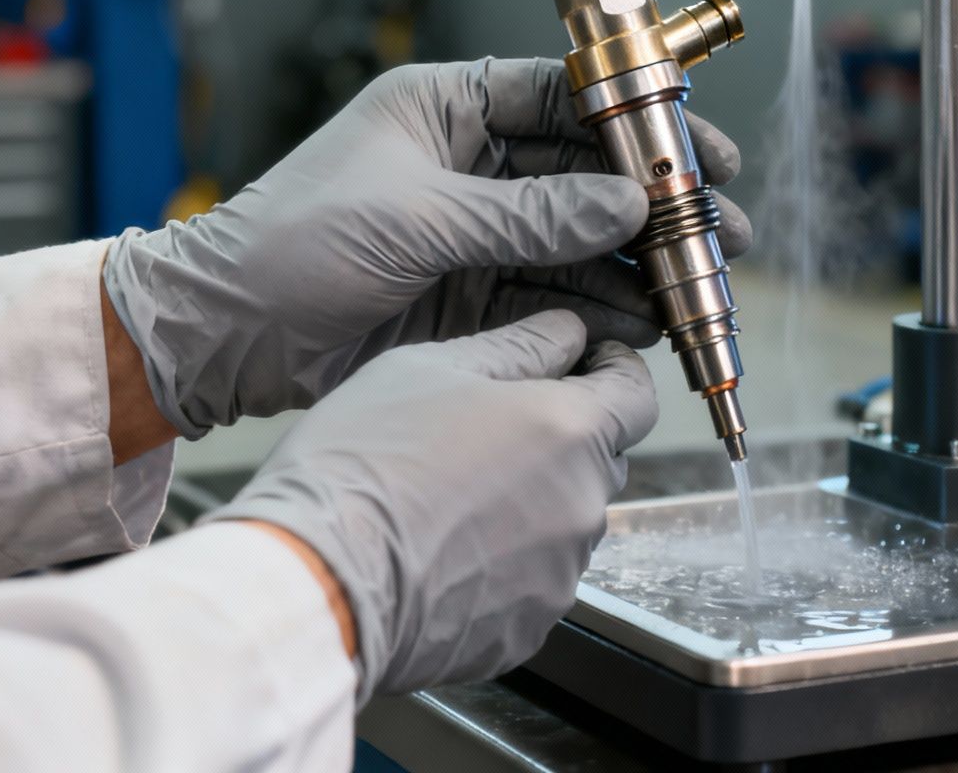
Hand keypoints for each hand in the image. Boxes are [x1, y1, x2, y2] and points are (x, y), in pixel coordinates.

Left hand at [104, 57, 746, 435]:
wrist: (226, 333)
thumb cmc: (292, 244)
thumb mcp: (417, 219)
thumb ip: (527, 216)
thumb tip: (625, 205)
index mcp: (444, 106)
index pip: (561, 97)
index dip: (635, 123)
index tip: (696, 150)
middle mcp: (467, 161)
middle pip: (585, 173)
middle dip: (655, 201)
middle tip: (721, 227)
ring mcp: (473, 229)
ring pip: (579, 238)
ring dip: (637, 262)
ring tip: (696, 286)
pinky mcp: (472, 292)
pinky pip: (555, 290)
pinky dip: (601, 305)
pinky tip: (647, 319)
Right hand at [211, 310, 654, 704]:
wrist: (318, 579)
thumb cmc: (362, 463)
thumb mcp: (430, 368)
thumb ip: (518, 345)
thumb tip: (567, 331)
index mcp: (570, 430)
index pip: (638, 394)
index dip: (614, 373)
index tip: (585, 367)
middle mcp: (582, 504)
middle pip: (600, 458)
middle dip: (561, 438)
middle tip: (486, 432)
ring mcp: (560, 574)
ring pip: (564, 521)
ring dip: (530, 503)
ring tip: (449, 497)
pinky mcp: (529, 627)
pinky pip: (534, 581)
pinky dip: (504, 564)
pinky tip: (443, 549)